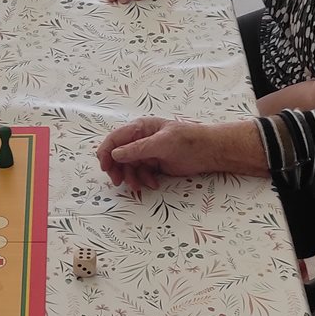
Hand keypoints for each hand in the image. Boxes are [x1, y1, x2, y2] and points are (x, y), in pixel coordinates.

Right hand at [97, 118, 213, 191]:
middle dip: (117, 169)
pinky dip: (144, 180)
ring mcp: (147, 153)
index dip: (106, 153)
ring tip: (138, 187)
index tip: (105, 168)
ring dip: (131, 177)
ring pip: (129, 167)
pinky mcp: (154, 164)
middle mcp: (140, 140)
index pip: (115, 139)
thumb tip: (115, 154)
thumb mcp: (161, 143)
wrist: (209, 151)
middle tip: (119, 182)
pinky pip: (141, 174)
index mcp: (140, 128)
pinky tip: (153, 184)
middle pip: (118, 155)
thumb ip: (137, 149)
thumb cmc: (187, 140)